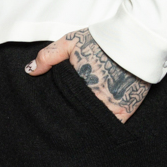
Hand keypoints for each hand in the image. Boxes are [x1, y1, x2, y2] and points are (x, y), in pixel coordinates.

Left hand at [25, 27, 149, 122]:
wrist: (136, 40)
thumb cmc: (102, 40)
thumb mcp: (70, 42)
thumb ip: (47, 56)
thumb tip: (30, 71)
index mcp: (76, 85)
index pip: (63, 103)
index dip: (59, 104)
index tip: (56, 105)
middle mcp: (92, 100)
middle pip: (77, 113)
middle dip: (71, 113)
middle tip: (68, 113)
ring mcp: (109, 108)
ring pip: (92, 121)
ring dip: (87, 120)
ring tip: (81, 120)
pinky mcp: (126, 112)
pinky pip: (111, 126)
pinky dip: (104, 126)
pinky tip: (97, 127)